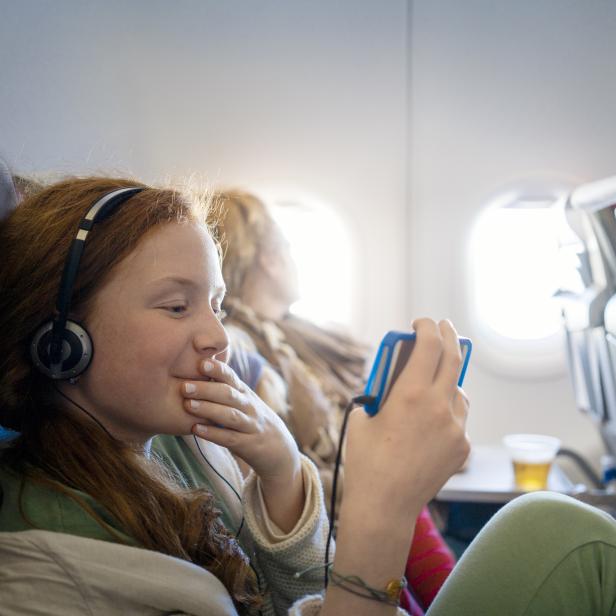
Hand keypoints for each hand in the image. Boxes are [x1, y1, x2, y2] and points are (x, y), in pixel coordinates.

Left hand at [181, 358, 300, 483]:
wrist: (278, 448)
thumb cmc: (251, 419)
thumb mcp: (244, 400)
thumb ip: (225, 386)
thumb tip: (198, 366)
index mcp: (244, 393)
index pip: (231, 377)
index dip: (218, 369)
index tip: (201, 363)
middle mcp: (248, 406)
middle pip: (228, 394)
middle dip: (206, 389)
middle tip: (184, 386)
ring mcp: (249, 425)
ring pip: (229, 415)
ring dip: (208, 409)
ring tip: (187, 405)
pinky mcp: (247, 444)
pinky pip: (229, 438)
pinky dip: (213, 433)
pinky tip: (196, 429)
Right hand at [322, 319, 469, 615]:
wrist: (384, 505)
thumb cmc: (365, 461)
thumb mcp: (362, 418)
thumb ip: (379, 395)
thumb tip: (390, 382)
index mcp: (411, 394)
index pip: (428, 345)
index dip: (426, 327)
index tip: (421, 322)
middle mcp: (439, 406)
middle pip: (453, 358)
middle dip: (448, 336)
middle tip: (443, 327)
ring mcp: (455, 428)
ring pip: (459, 390)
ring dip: (448, 378)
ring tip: (434, 380)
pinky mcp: (462, 447)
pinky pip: (459, 418)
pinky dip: (448, 410)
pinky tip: (432, 421)